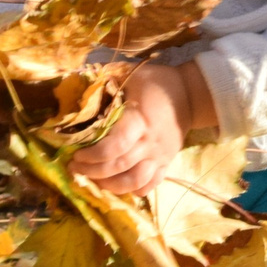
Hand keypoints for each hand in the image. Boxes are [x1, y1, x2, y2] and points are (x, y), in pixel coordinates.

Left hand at [72, 62, 208, 195]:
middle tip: (75, 167)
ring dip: (110, 185)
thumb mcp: (132, 75)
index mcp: (140, 121)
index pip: (115, 146)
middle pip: (120, 166)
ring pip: (134, 181)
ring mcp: (159, 156)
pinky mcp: (165, 164)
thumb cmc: (157, 83)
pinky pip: (150, 185)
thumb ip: (106, 81)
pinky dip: (132, 191)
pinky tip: (117, 185)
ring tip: (94, 180)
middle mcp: (150, 143)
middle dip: (93, 171)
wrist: (191, 94)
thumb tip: (77, 86)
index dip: (93, 155)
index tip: (77, 154)